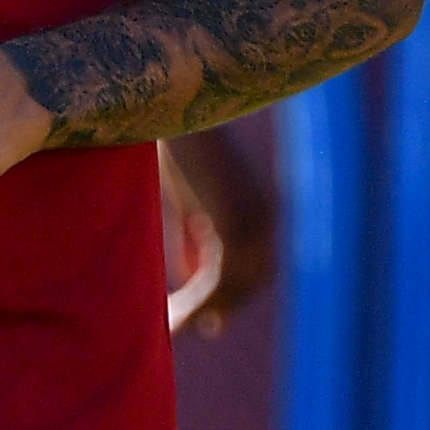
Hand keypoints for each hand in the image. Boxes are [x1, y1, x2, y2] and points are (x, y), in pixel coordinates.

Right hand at [161, 126, 278, 335]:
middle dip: (224, 306)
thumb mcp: (184, 188)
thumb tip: (190, 268)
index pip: (255, 262)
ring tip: (170, 326)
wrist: (165, 100)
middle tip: (195, 329)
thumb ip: (194, 226)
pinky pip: (217, 281)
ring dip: (204, 310)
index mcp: (258, 204)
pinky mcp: (232, 226)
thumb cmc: (164, 133)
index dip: (232, 293)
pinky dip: (196, 304)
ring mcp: (253, 223)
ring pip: (235, 285)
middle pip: (253, 279)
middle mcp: (266, 216)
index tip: (209, 320)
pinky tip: (171, 318)